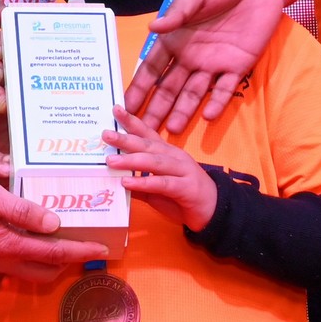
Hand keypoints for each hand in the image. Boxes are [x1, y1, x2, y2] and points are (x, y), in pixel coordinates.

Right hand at [0, 172, 93, 282]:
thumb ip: (21, 211)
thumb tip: (54, 224)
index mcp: (5, 245)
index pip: (54, 254)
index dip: (80, 252)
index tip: (101, 249)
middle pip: (43, 271)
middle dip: (67, 263)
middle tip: (82, 246)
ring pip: (24, 270)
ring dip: (44, 261)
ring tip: (57, 241)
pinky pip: (5, 265)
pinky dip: (22, 257)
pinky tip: (22, 239)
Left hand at [103, 111, 213, 228]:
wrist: (215, 211)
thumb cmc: (183, 197)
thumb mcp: (156, 190)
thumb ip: (137, 183)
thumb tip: (114, 181)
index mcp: (167, 153)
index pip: (148, 134)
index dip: (132, 122)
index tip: (115, 110)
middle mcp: (175, 157)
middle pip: (148, 144)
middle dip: (126, 138)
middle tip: (106, 134)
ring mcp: (182, 170)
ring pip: (154, 161)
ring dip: (131, 160)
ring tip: (110, 161)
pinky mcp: (186, 188)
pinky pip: (163, 183)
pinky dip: (144, 182)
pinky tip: (127, 183)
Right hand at [126, 0, 284, 132]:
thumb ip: (178, 12)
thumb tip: (153, 29)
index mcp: (175, 39)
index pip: (152, 69)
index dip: (139, 88)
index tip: (125, 107)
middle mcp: (191, 56)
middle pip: (169, 88)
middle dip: (156, 109)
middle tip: (143, 131)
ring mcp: (214, 63)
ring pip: (194, 93)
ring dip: (183, 111)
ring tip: (172, 131)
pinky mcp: (239, 65)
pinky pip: (226, 88)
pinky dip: (217, 102)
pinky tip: (208, 117)